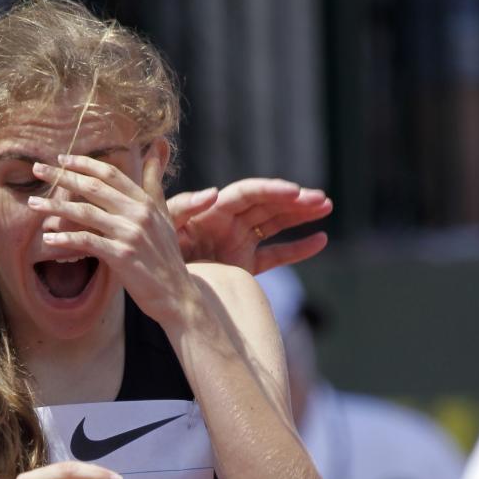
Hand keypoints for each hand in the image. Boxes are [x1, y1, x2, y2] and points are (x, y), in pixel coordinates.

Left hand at [28, 152, 192, 324]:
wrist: (177, 294)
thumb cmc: (166, 254)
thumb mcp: (164, 213)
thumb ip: (154, 180)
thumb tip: (159, 143)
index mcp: (145, 201)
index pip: (110, 174)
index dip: (83, 164)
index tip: (60, 159)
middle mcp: (139, 214)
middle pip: (94, 188)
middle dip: (62, 177)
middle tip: (37, 169)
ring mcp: (131, 235)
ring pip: (85, 213)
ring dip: (55, 207)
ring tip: (33, 204)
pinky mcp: (123, 257)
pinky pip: (88, 242)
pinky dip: (66, 239)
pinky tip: (48, 239)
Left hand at [166, 178, 332, 273]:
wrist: (154, 288)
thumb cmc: (152, 251)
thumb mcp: (163, 226)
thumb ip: (183, 207)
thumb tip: (212, 192)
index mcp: (212, 209)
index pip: (247, 193)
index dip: (270, 190)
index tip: (294, 191)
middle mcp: (228, 222)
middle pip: (266, 204)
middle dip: (293, 200)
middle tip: (322, 199)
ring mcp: (238, 243)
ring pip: (275, 224)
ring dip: (300, 215)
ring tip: (326, 206)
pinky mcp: (243, 266)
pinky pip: (274, 255)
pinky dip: (296, 249)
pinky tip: (320, 240)